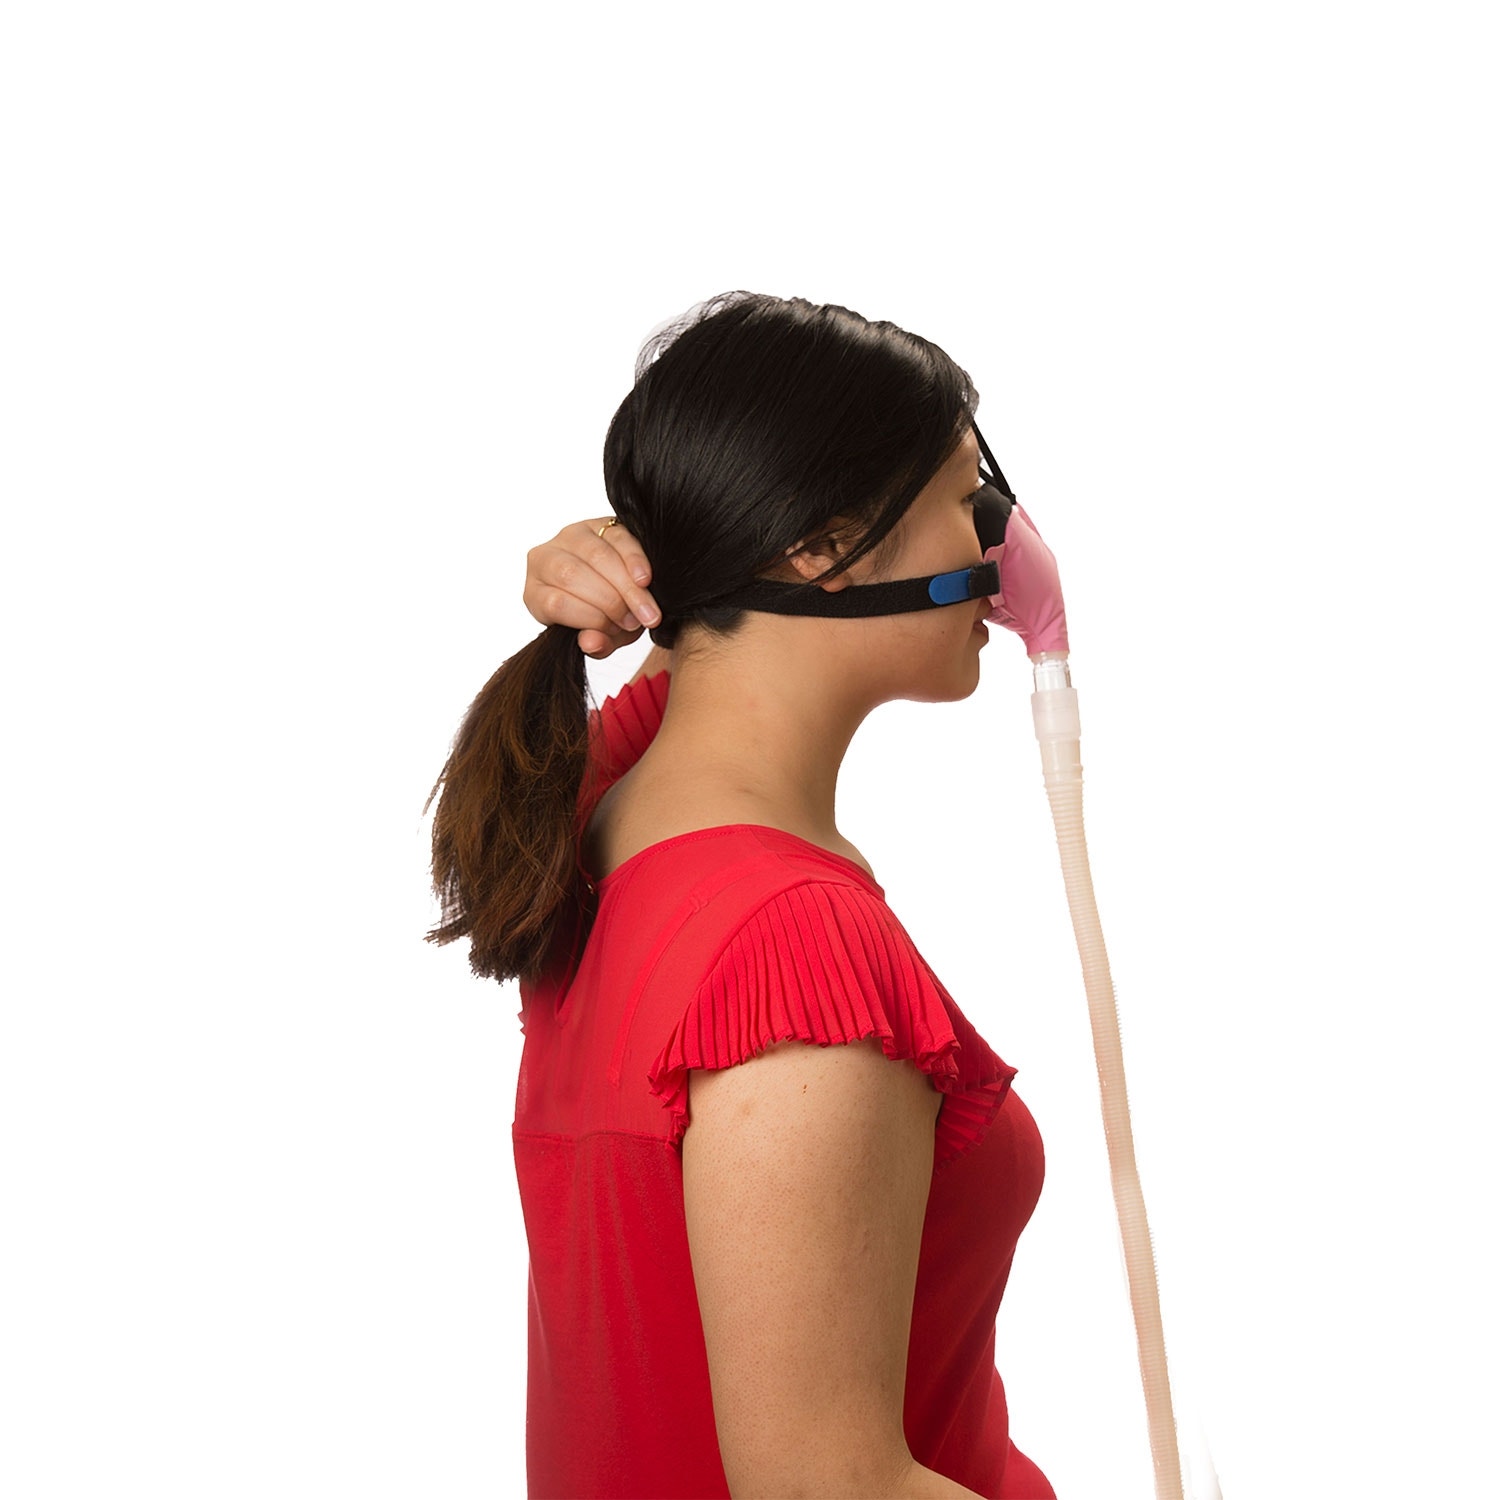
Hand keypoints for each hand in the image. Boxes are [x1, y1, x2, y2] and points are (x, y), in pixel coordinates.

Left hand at [524, 519, 661, 658]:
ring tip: (647, 608)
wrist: (621, 591)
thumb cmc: (604, 617)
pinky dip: (634, 559)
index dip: (592, 618)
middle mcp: (544, 559)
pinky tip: (645, 580)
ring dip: (626, 584)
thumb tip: (591, 643)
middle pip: (572, 575)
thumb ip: (596, 644)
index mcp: (536, 593)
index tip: (622, 630)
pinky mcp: (600, 523)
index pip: (556, 603)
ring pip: (595, 555)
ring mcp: (570, 537)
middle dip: (612, 601)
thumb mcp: (600, 638)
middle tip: (641, 620)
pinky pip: (617, 537)